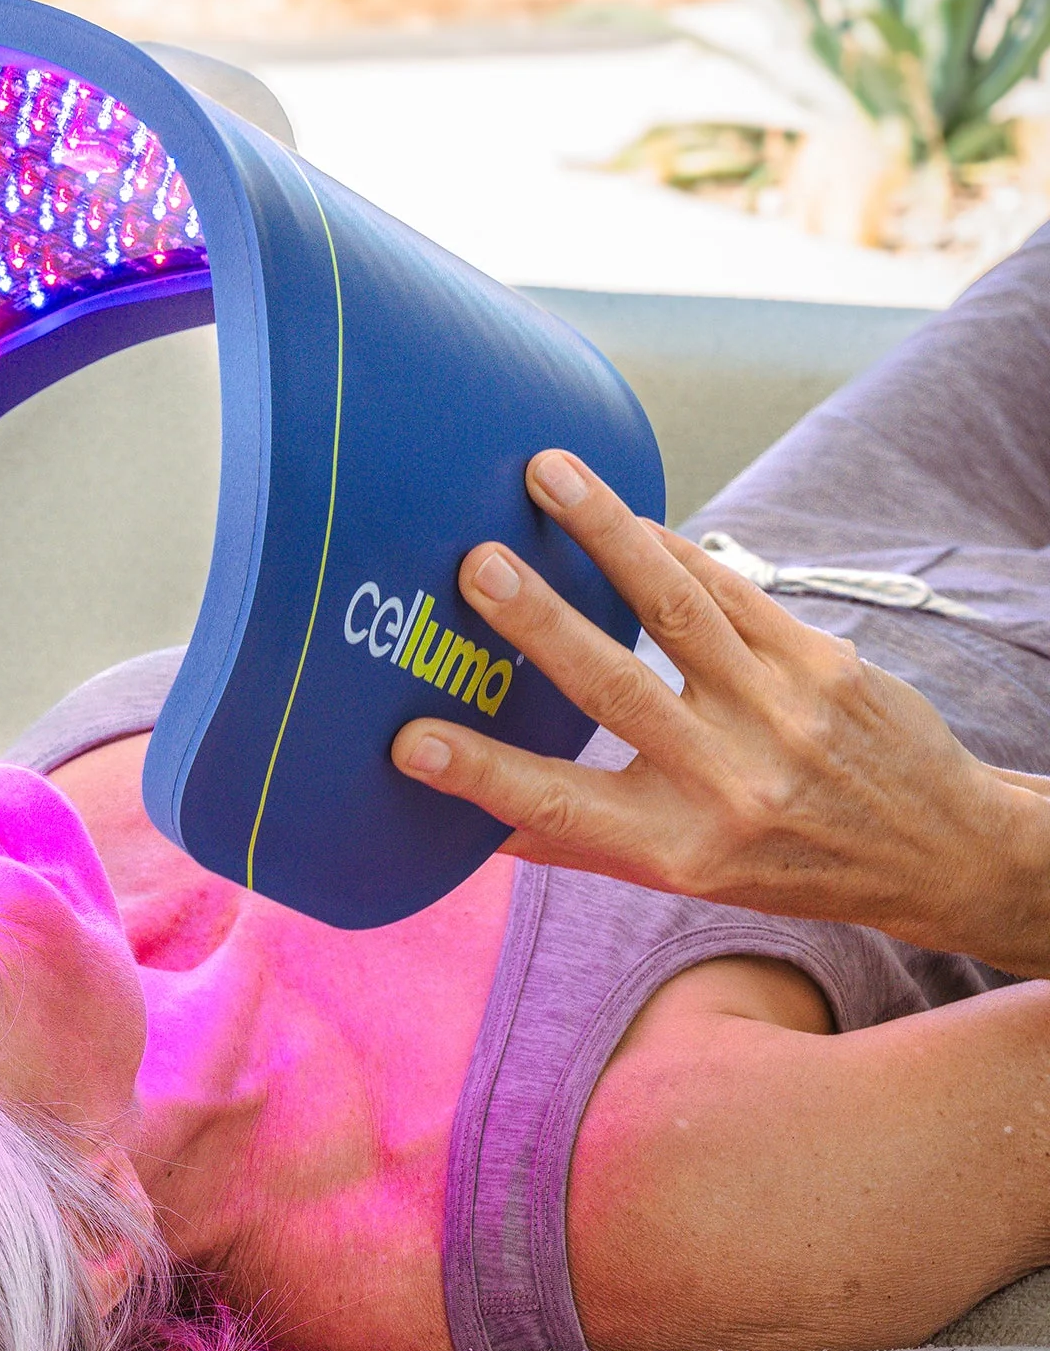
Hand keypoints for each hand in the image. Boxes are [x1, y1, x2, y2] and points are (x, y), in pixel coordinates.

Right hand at [390, 450, 1049, 977]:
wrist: (938, 852)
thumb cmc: (789, 866)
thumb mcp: (682, 875)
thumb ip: (583, 841)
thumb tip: (472, 821)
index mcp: (679, 847)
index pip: (562, 809)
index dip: (483, 776)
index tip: (411, 742)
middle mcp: (730, 781)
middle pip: (618, 689)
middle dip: (541, 624)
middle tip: (477, 566)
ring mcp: (781, 712)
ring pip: (677, 609)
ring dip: (606, 534)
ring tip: (548, 475)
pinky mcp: (818, 660)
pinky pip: (728, 588)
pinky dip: (667, 546)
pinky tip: (616, 512)